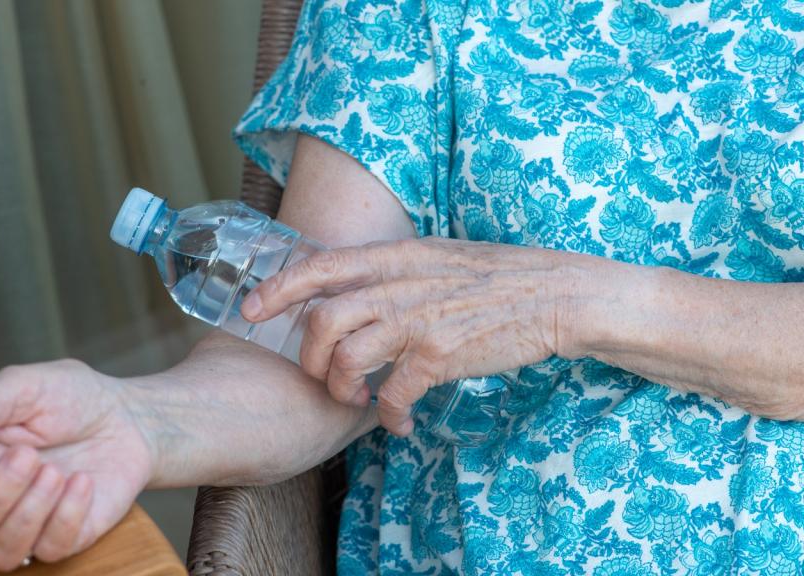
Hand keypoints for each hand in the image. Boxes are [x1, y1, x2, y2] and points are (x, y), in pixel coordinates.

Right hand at [0, 359, 153, 571]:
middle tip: (29, 455)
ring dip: (27, 514)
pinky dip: (67, 516)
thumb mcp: (24, 387)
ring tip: (56, 471)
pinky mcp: (66, 535)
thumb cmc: (70, 397)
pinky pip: (50, 550)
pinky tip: (83, 481)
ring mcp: (27, 523)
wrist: (129, 415)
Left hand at [241, 237, 595, 435]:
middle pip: (321, 322)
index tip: (251, 309)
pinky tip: (398, 421)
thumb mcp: (434, 256)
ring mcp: (417, 320)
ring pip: (346, 360)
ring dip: (342, 389)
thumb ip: (391, 270)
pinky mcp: (440, 355)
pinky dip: (388, 415)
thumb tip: (351, 291)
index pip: (319, 265)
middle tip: (319, 375)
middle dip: (307, 358)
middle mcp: (398, 285)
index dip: (278, 288)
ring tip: (358, 399)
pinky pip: (392, 394)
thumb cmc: (494, 276)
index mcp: (394, 256)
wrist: (552, 294)